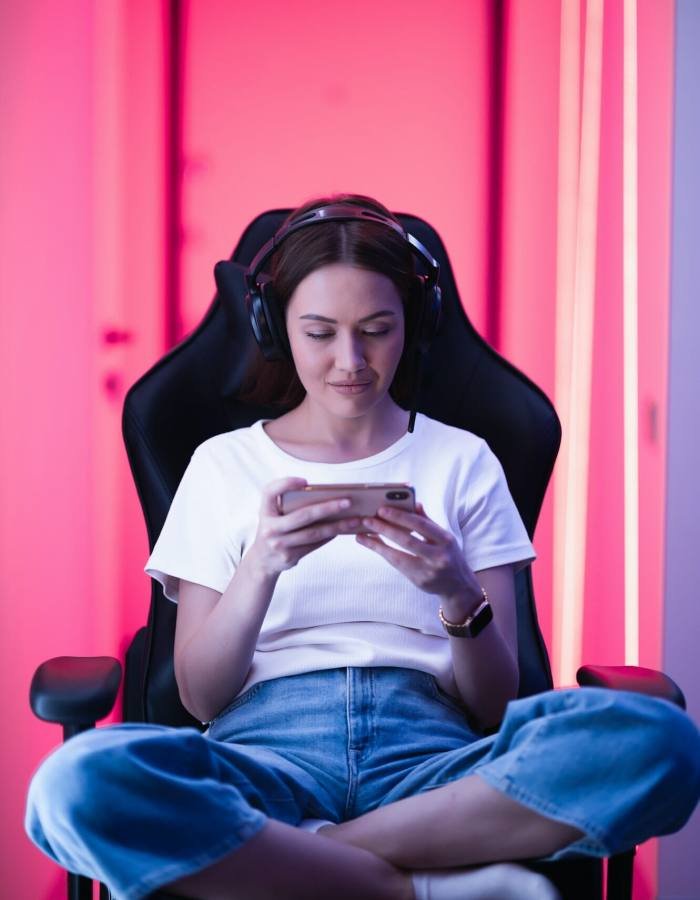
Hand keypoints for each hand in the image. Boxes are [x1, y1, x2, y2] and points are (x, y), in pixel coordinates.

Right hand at [249, 477, 362, 577]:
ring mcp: (279, 544)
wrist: (263, 560)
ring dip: (336, 526)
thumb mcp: (273, 514)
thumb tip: (324, 496)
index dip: (285, 484)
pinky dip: (329, 536)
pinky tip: (342, 529)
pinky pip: (314, 544)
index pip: (270, 492)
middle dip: (328, 508)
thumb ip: (287, 503)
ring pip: (313, 533)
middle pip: (302, 515)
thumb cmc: (275, 528)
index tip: (305, 481)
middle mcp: (269, 528)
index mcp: (265, 511)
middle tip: (347, 502)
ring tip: (354, 519)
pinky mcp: (289, 557)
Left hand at [355, 502, 481, 610]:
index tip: (382, 509)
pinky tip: (372, 544)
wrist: (459, 585)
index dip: (401, 517)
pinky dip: (383, 553)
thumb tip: (415, 503)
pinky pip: (398, 565)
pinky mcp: (420, 581)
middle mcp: (440, 556)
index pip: (421, 525)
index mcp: (446, 540)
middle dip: (385, 529)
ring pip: (399, 556)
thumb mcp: (443, 538)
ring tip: (362, 533)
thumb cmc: (448, 554)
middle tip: (367, 520)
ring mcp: (430, 571)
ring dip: (378, 543)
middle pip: (408, 541)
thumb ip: (428, 522)